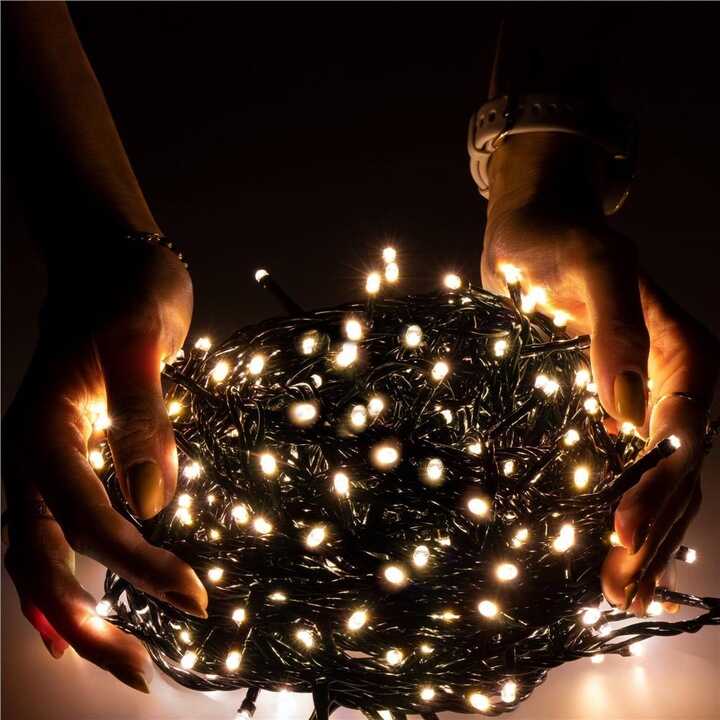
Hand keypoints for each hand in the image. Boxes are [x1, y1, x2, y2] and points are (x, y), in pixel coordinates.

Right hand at [2, 242, 207, 692]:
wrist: (110, 263)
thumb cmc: (128, 293)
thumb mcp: (142, 343)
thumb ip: (143, 419)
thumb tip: (154, 505)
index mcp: (43, 430)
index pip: (89, 518)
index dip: (139, 565)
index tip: (195, 599)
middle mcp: (32, 454)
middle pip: (43, 558)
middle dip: (89, 621)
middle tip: (136, 674)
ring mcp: (45, 459)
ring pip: (41, 555)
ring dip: (74, 611)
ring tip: (116, 659)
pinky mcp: (69, 458)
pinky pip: (52, 532)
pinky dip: (62, 580)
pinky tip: (76, 617)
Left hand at [483, 134, 718, 614]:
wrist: (530, 233)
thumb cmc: (560, 240)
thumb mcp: (594, 268)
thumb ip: (616, 329)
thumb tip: (624, 410)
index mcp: (686, 356)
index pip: (680, 437)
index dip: (658, 489)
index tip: (624, 534)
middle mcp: (675, 385)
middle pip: (675, 472)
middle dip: (652, 531)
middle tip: (617, 589)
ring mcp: (643, 403)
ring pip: (656, 481)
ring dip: (643, 537)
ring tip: (615, 590)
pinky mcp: (607, 410)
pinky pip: (624, 470)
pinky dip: (621, 511)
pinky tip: (607, 550)